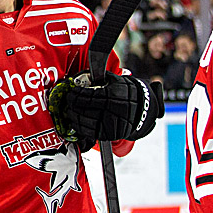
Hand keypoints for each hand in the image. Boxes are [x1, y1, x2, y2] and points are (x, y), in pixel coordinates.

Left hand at [48, 71, 164, 150]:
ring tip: (69, 110)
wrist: (144, 110)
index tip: (71, 92)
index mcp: (114, 96)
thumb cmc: (128, 92)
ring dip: (73, 116)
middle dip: (72, 104)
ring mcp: (111, 124)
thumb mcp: (117, 81)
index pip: (88, 96)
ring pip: (84, 122)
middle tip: (68, 100)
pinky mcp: (109, 135)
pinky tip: (76, 120)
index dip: (76, 94)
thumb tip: (82, 76)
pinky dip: (79, 127)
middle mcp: (113, 111)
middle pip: (84, 109)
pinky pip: (89, 132)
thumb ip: (100, 78)